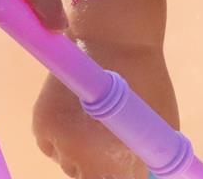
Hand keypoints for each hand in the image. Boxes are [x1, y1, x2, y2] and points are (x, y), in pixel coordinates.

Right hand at [35, 41, 177, 178]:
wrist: (114, 38)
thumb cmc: (146, 81)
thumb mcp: (161, 125)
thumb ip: (151, 158)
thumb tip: (143, 175)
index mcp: (113, 160)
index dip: (121, 175)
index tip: (123, 166)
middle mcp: (81, 157)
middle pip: (87, 178)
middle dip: (100, 166)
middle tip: (110, 142)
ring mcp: (58, 141)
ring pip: (69, 163)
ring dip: (81, 152)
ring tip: (97, 119)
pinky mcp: (41, 125)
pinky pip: (52, 147)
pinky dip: (63, 138)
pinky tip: (78, 113)